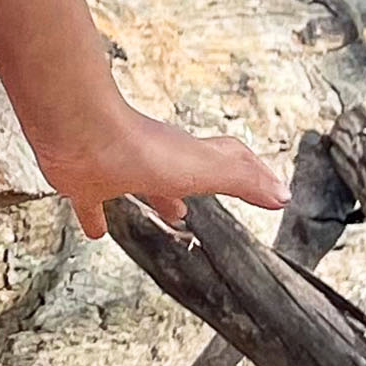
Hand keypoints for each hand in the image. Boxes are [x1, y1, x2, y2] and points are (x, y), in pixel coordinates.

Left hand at [28, 99, 287, 238]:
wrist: (80, 133)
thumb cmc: (143, 149)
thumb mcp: (206, 168)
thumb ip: (243, 180)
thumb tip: (285, 195)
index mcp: (187, 157)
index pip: (227, 159)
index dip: (249, 171)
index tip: (266, 183)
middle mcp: (154, 159)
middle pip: (183, 171)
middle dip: (197, 187)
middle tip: (209, 204)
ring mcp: (118, 168)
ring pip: (142, 183)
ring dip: (156, 197)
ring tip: (168, 214)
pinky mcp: (84, 180)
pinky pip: (92, 202)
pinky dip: (96, 217)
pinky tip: (96, 232)